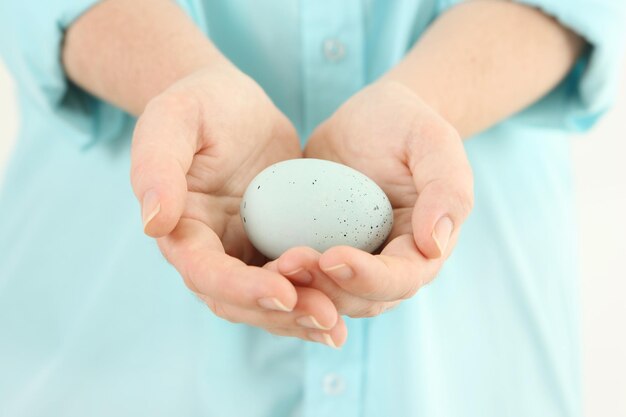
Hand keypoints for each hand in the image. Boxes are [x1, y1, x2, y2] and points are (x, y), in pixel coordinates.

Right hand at [130, 64, 345, 346]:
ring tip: (338, 324)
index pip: (204, 272)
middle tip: (327, 316)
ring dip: (301, 317)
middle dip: (280, 314)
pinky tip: (346, 311)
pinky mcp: (273, 246)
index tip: (283, 292)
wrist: (232, 105)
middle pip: (239, 301)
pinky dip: (316, 298)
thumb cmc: (200, 105)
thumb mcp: (173, 119)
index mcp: (181, 229)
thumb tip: (153, 223)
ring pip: (267, 303)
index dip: (240, 287)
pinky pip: (293, 283)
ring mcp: (243, 253)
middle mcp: (210, 251)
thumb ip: (156, 165)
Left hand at [270, 80, 473, 316]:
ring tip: (271, 266)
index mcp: (423, 249)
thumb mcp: (434, 142)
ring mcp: (353, 262)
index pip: (401, 278)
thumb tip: (435, 245)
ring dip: (301, 289)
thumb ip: (447, 189)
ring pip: (328, 297)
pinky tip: (258, 265)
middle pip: (360, 299)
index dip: (369, 276)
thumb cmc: (407, 126)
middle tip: (289, 262)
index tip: (334, 257)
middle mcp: (389, 265)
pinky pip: (303, 277)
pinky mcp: (321, 251)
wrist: (372, 120)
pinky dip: (283, 278)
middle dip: (326, 289)